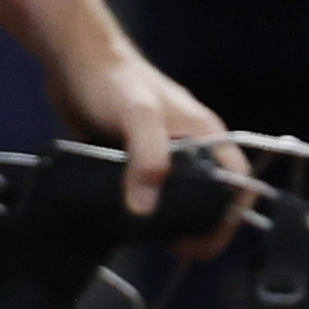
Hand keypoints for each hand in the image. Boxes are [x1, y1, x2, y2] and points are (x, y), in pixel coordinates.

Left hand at [51, 33, 241, 243]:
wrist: (72, 58)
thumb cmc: (114, 81)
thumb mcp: (138, 114)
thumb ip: (147, 158)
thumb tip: (145, 210)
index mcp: (205, 134)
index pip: (236, 182)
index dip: (228, 216)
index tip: (201, 241)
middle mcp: (189, 146)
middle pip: (210, 195)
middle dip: (201, 227)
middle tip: (175, 250)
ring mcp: (160, 153)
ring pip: (177, 196)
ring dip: (170, 222)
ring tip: (150, 243)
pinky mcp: (131, 159)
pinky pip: (146, 191)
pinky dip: (142, 210)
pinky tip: (124, 225)